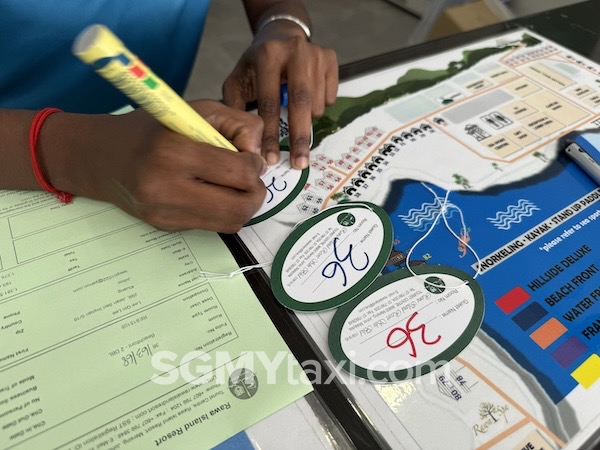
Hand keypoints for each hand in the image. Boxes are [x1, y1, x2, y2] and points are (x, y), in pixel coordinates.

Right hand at [42, 100, 266, 232]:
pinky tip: (209, 193)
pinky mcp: (165, 227)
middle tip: (250, 178)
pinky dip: (221, 211)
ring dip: (243, 206)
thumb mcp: (195, 109)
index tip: (248, 156)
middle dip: (256, 193)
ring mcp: (165, 213)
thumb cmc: (151, 129)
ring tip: (233, 186)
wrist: (100, 157)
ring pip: (230, 223)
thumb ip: (236, 123)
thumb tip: (259, 154)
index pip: (240, 173)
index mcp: (174, 152)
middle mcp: (166, 188)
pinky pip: (212, 227)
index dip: (254, 166)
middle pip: (240, 207)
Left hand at [222, 20, 337, 168]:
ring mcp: (315, 53)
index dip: (271, 134)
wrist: (280, 34)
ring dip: (307, 119)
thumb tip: (242, 144)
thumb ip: (236, 109)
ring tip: (295, 112)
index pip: (269, 102)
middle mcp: (294, 51)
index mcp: (267, 55)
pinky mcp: (330, 58)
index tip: (272, 158)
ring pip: (317, 104)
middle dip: (299, 137)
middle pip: (301, 103)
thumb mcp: (238, 81)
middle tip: (299, 163)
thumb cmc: (257, 65)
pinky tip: (307, 96)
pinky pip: (330, 97)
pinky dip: (319, 106)